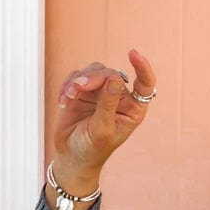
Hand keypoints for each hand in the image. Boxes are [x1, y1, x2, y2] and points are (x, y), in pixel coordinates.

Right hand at [53, 48, 156, 176]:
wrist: (72, 155)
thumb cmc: (93, 148)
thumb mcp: (102, 129)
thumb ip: (108, 104)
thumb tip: (115, 77)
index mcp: (133, 109)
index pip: (145, 83)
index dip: (142, 67)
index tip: (133, 53)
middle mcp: (119, 97)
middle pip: (111, 74)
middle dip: (94, 78)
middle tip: (78, 87)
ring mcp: (100, 92)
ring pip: (93, 71)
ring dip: (79, 81)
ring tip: (69, 97)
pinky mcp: (82, 90)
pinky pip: (76, 76)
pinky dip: (68, 85)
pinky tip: (64, 101)